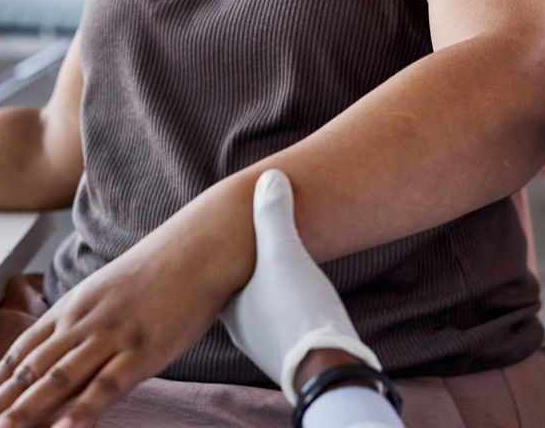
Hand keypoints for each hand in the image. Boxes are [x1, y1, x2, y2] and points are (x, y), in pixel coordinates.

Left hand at [0, 211, 241, 427]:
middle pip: (27, 372)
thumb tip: (62, 351)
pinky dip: (84, 409)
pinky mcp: (143, 350)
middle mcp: (82, 323)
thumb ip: (83, 323)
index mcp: (71, 310)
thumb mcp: (109, 294)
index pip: (17, 355)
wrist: (199, 246)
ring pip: (57, 379)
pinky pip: (108, 384)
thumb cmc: (159, 272)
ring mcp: (111, 337)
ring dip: (23, 413)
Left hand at [220, 170, 380, 402]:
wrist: (329, 366)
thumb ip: (274, 215)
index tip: (233, 224)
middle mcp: (240, 328)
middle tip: (266, 239)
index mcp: (226, 304)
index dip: (223, 245)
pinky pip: (284, 318)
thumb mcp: (283, 253)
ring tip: (288, 260)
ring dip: (272, 284)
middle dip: (249, 263)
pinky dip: (289, 302)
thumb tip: (269, 177)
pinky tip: (304, 291)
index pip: (215, 268)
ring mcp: (265, 343)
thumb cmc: (297, 310)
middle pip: (240, 285)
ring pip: (262, 303)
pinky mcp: (291, 351)